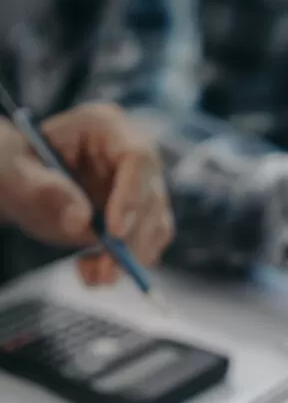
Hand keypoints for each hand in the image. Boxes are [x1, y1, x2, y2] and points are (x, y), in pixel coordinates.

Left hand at [0, 103, 173, 284]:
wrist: (20, 183)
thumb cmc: (16, 166)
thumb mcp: (16, 171)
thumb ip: (45, 190)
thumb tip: (81, 221)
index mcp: (106, 126)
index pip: (137, 158)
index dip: (133, 196)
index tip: (115, 233)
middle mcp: (131, 155)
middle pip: (152, 197)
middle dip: (133, 241)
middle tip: (107, 271)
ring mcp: (140, 186)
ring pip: (155, 226)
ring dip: (131, 258)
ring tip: (94, 276)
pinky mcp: (140, 215)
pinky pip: (145, 244)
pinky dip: (122, 264)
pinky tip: (90, 271)